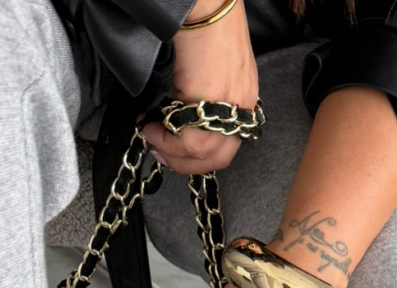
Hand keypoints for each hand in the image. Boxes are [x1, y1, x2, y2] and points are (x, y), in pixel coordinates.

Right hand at [142, 3, 258, 175]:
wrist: (205, 2)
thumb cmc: (202, 26)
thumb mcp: (207, 70)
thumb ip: (200, 98)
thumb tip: (174, 119)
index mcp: (244, 99)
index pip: (227, 146)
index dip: (199, 158)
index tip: (174, 152)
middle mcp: (242, 106)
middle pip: (218, 157)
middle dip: (185, 163)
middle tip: (161, 154)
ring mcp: (231, 105)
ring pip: (203, 152)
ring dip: (172, 152)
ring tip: (153, 137)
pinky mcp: (215, 100)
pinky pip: (192, 139)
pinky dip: (168, 140)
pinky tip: (152, 127)